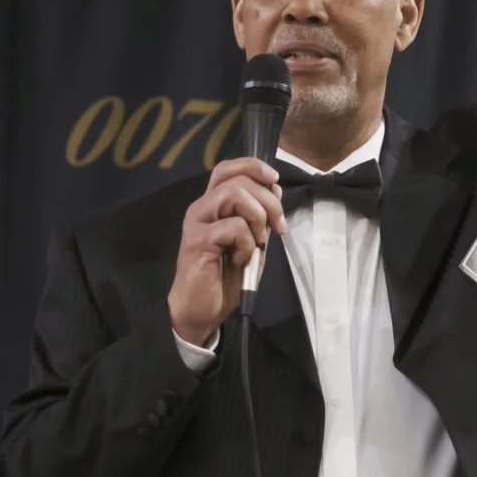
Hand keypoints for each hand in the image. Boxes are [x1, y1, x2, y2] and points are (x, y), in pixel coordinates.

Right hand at [167, 157, 285, 345]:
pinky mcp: (197, 240)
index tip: (275, 180)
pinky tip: (241, 259)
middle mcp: (202, 207)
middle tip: (278, 227)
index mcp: (213, 204)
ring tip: (257, 242)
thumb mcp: (252, 241)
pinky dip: (247, 243)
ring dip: (257, 217)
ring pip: (234, 195)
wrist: (202, 309)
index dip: (253, 167)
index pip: (228, 169)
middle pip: (237, 180)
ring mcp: (197, 222)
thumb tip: (274, 189)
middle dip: (268, 200)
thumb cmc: (226, 276)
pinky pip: (233, 227)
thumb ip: (260, 217)